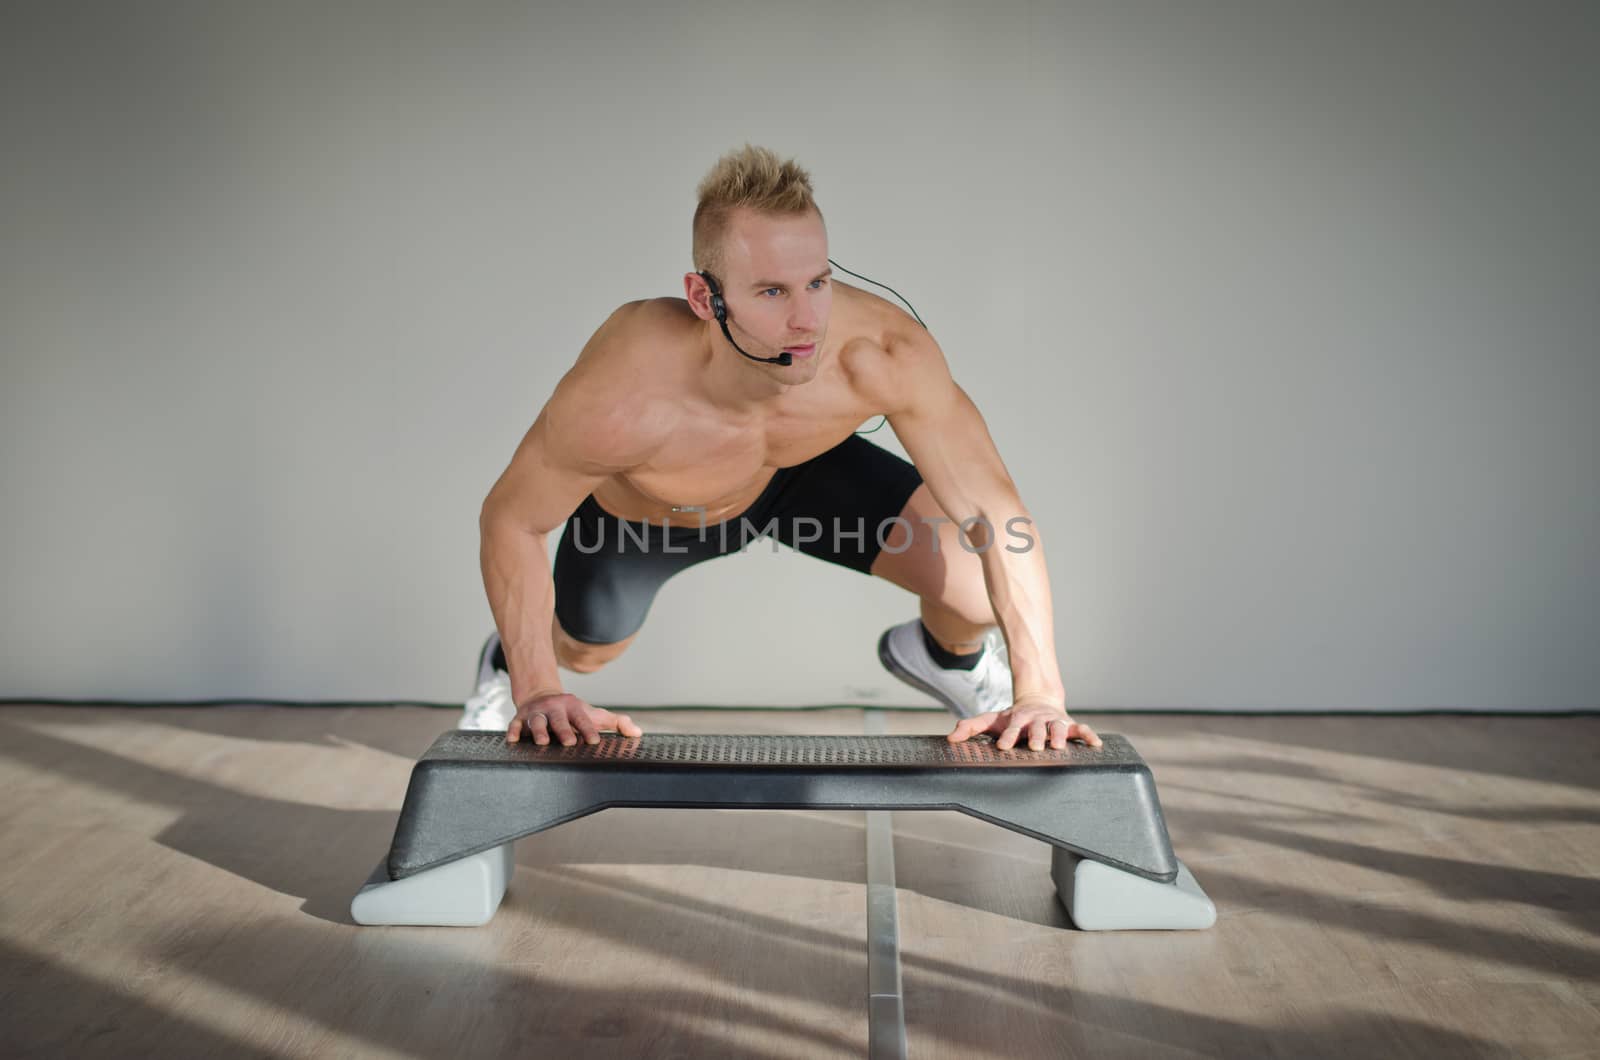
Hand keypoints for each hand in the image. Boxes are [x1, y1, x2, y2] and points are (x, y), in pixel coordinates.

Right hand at [507, 690, 642, 745]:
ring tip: (542, 742)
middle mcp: (555, 710)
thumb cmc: (572, 712)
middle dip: (564, 730)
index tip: (595, 741)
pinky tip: (512, 741)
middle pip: (560, 720)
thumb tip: (638, 733)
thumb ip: (616, 722)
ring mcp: (537, 714)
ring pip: (536, 722)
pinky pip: (514, 725)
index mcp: (574, 708)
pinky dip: (513, 732)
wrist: (542, 696)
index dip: (589, 729)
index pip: (583, 719)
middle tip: (569, 742)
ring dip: (538, 731)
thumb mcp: (593, 713)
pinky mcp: (519, 720)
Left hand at [946, 693, 1101, 750]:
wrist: (1038, 699)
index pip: (1012, 728)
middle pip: (1037, 728)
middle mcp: (1037, 720)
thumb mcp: (992, 719)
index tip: (1003, 747)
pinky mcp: (1070, 725)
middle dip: (1036, 737)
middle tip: (1036, 747)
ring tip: (1059, 746)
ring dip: (1059, 736)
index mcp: (1019, 719)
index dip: (1008, 737)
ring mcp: (1054, 721)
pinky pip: (1081, 730)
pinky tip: (1095, 744)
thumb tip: (950, 738)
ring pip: (1059, 728)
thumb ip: (972, 727)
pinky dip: (1089, 735)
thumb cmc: (1014, 717)